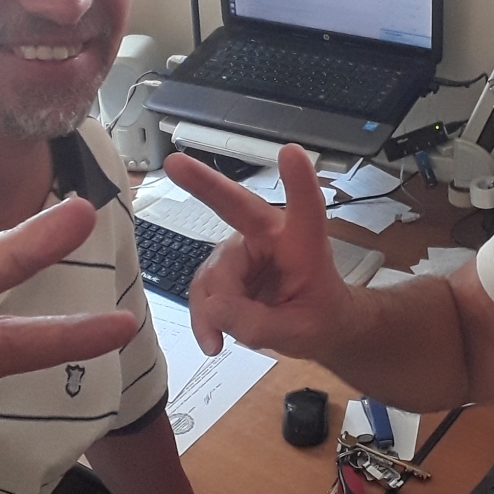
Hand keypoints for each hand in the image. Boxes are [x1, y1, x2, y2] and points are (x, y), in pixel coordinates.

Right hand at [163, 145, 354, 362]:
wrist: (317, 328)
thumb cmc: (319, 318)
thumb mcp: (298, 332)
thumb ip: (257, 323)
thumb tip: (213, 310)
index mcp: (304, 243)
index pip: (305, 209)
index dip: (298, 182)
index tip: (291, 152)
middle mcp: (270, 235)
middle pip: (235, 211)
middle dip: (204, 185)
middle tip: (174, 164)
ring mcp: (243, 250)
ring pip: (213, 271)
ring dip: (213, 307)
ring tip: (221, 339)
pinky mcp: (225, 268)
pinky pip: (203, 288)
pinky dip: (202, 315)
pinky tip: (211, 340)